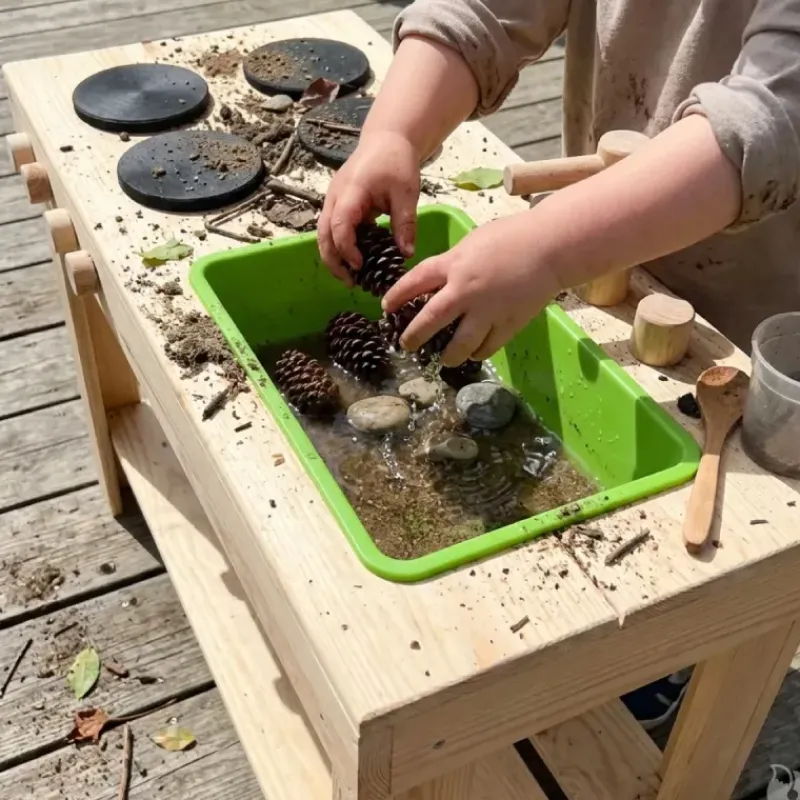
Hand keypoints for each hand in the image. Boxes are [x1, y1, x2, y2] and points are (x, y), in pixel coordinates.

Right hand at [317, 131, 420, 284]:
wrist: (386, 140)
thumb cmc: (396, 162)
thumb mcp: (406, 193)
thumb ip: (405, 223)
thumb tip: (406, 254)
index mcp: (351, 191)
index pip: (340, 225)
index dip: (347, 249)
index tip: (360, 266)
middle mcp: (335, 197)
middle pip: (323, 234)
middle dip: (333, 261)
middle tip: (350, 282)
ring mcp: (333, 200)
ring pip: (323, 234)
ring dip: (334, 257)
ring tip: (351, 277)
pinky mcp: (337, 204)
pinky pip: (332, 229)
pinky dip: (339, 246)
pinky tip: (355, 260)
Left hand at [381, 214, 560, 365]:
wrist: (551, 247)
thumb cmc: (512, 237)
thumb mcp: (472, 242)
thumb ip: (453, 263)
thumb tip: (438, 281)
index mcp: (454, 264)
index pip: (415, 282)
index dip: (397, 296)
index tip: (386, 307)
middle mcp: (466, 290)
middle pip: (430, 320)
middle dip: (413, 336)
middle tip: (405, 345)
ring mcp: (487, 310)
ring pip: (459, 344)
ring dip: (448, 355)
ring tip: (443, 359)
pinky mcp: (508, 324)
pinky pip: (487, 347)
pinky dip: (477, 352)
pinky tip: (473, 353)